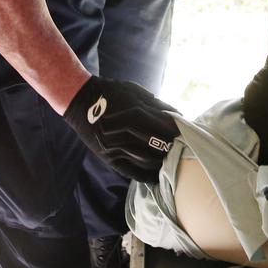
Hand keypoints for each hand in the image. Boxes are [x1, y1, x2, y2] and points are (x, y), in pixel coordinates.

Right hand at [63, 75, 178, 182]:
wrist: (80, 100)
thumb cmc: (110, 92)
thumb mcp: (133, 91)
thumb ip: (155, 104)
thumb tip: (177, 115)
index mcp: (134, 112)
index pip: (164, 127)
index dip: (177, 131)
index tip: (187, 134)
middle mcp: (126, 130)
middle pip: (158, 144)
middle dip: (172, 147)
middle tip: (182, 149)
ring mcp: (116, 145)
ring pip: (147, 159)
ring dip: (162, 161)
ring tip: (172, 161)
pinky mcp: (109, 156)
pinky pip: (131, 171)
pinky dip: (146, 175)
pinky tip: (156, 176)